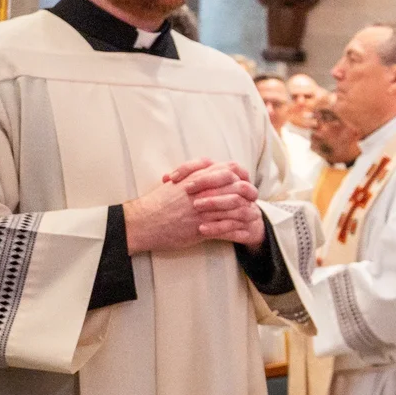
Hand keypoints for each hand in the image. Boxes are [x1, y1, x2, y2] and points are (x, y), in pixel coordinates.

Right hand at [125, 160, 262, 254]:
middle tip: (253, 199)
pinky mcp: (202, 227)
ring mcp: (204, 210)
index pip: (230, 169)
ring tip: (254, 215)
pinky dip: (239, 228)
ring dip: (248, 211)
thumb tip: (210, 165)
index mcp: (197, 178)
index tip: (244, 181)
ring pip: (236, 207)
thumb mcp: (177, 181)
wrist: (142, 222)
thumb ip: (195, 171)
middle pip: (238, 186)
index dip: (241, 175)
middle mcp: (203, 192)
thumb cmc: (158, 202)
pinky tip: (244, 230)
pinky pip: (227, 227)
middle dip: (250, 193)